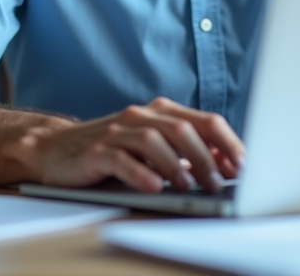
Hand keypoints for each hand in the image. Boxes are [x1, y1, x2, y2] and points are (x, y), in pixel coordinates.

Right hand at [6, 97, 244, 193]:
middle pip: (183, 129)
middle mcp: (140, 116)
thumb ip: (186, 150)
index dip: (227, 143)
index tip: (243, 167)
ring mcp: (117, 131)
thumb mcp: (153, 147)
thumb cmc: (112, 150)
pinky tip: (153, 186)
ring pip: (154, 140)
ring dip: (177, 165)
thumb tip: (227, 164)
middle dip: (206, 157)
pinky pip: (121, 159)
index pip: (205, 121)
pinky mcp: (96, 150)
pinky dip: (140, 173)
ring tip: (188, 186)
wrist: (56, 149)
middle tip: (218, 183)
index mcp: (160, 112)